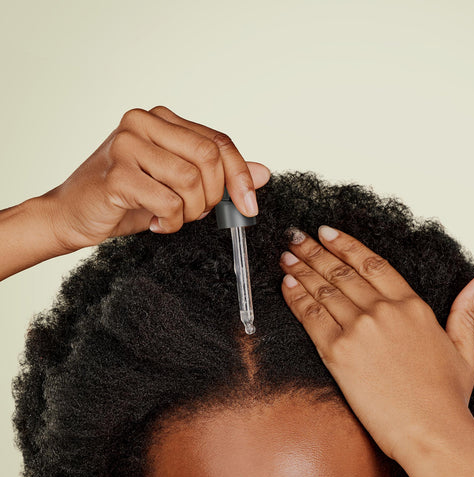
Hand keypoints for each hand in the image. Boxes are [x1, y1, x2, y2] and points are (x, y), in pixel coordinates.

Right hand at [40, 106, 270, 251]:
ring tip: (172, 217)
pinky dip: (171, 221)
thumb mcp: (179, 185)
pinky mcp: (116, 173)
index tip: (249, 205)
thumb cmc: (126, 198)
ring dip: (190, 212)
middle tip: (197, 213)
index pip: (218, 141)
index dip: (240, 175)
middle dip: (213, 196)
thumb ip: (219, 176)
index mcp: (162, 120)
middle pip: (209, 157)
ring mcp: (127, 144)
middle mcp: (143, 122)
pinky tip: (157, 223)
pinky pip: (168, 201)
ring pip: (191, 180)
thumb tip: (263, 173)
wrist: (73, 213)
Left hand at [279, 225, 473, 461]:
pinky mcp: (338, 352)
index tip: (326, 232)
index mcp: (411, 305)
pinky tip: (286, 285)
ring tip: (286, 257)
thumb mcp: (464, 349)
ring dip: (301, 269)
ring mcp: (359, 329)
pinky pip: (311, 316)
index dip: (345, 244)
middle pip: (341, 271)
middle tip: (295, 237)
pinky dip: (296, 298)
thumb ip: (465, 311)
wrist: (431, 432)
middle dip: (314, 251)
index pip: (371, 263)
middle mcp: (383, 311)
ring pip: (323, 289)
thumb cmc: (446, 396)